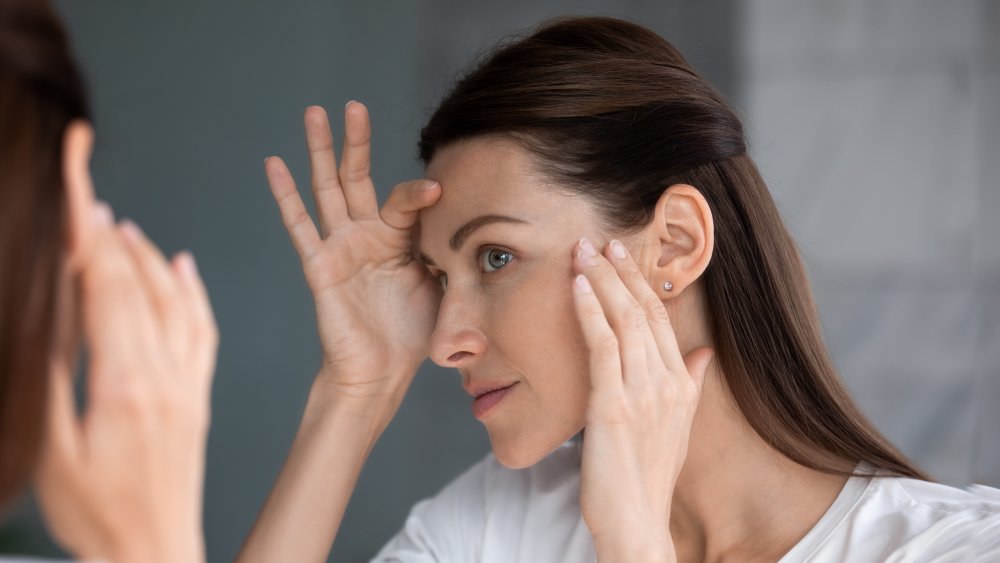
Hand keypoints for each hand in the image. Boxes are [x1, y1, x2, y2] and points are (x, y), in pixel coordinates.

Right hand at [35, 204, 217, 562]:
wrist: (154, 552)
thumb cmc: (98, 515)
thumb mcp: (54, 452)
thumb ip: (53, 380)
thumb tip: (49, 318)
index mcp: (125, 385)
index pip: (105, 289)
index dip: (88, 235)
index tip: (77, 192)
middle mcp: (165, 376)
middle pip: (138, 287)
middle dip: (108, 234)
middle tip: (88, 193)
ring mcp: (187, 384)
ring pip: (175, 302)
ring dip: (148, 258)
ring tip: (122, 226)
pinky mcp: (198, 396)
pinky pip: (203, 331)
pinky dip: (193, 293)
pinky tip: (184, 267)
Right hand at [265, 103, 440, 410]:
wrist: (382, 372)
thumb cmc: (413, 334)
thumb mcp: (444, 287)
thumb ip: (453, 255)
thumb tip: (485, 234)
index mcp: (399, 239)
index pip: (405, 200)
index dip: (420, 194)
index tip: (438, 192)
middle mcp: (368, 235)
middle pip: (358, 177)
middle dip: (355, 141)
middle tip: (353, 105)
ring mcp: (341, 247)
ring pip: (328, 189)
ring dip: (320, 151)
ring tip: (313, 112)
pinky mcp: (320, 266)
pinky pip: (301, 226)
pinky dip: (286, 195)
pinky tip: (275, 163)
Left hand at [571, 237, 713, 560]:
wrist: (637, 522)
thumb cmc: (648, 476)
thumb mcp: (678, 426)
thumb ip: (692, 384)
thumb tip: (704, 352)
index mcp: (681, 384)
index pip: (660, 318)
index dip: (639, 282)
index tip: (622, 255)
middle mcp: (666, 382)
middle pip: (643, 310)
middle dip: (619, 271)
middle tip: (599, 239)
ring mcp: (641, 392)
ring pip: (622, 320)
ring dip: (600, 280)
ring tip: (582, 251)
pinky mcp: (613, 405)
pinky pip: (601, 345)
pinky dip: (589, 310)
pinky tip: (577, 286)